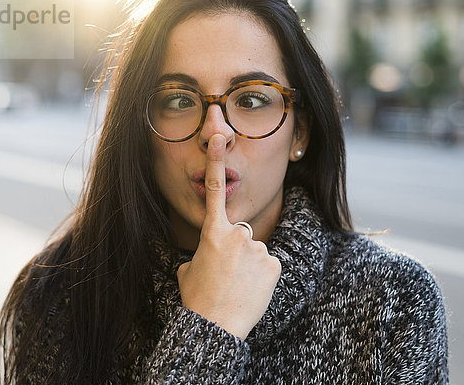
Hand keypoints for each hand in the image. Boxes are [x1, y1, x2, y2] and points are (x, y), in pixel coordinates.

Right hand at [176, 134, 280, 339]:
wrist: (215, 326)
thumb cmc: (197, 298)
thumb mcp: (188, 270)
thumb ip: (201, 253)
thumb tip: (207, 256)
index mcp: (212, 232)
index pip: (215, 191)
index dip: (216, 161)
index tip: (218, 137)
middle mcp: (236, 234)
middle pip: (241, 233)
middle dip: (236, 250)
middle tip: (227, 276)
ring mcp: (257, 247)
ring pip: (255, 251)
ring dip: (249, 265)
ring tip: (238, 286)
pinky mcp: (275, 263)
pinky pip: (269, 265)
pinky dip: (262, 277)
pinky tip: (252, 291)